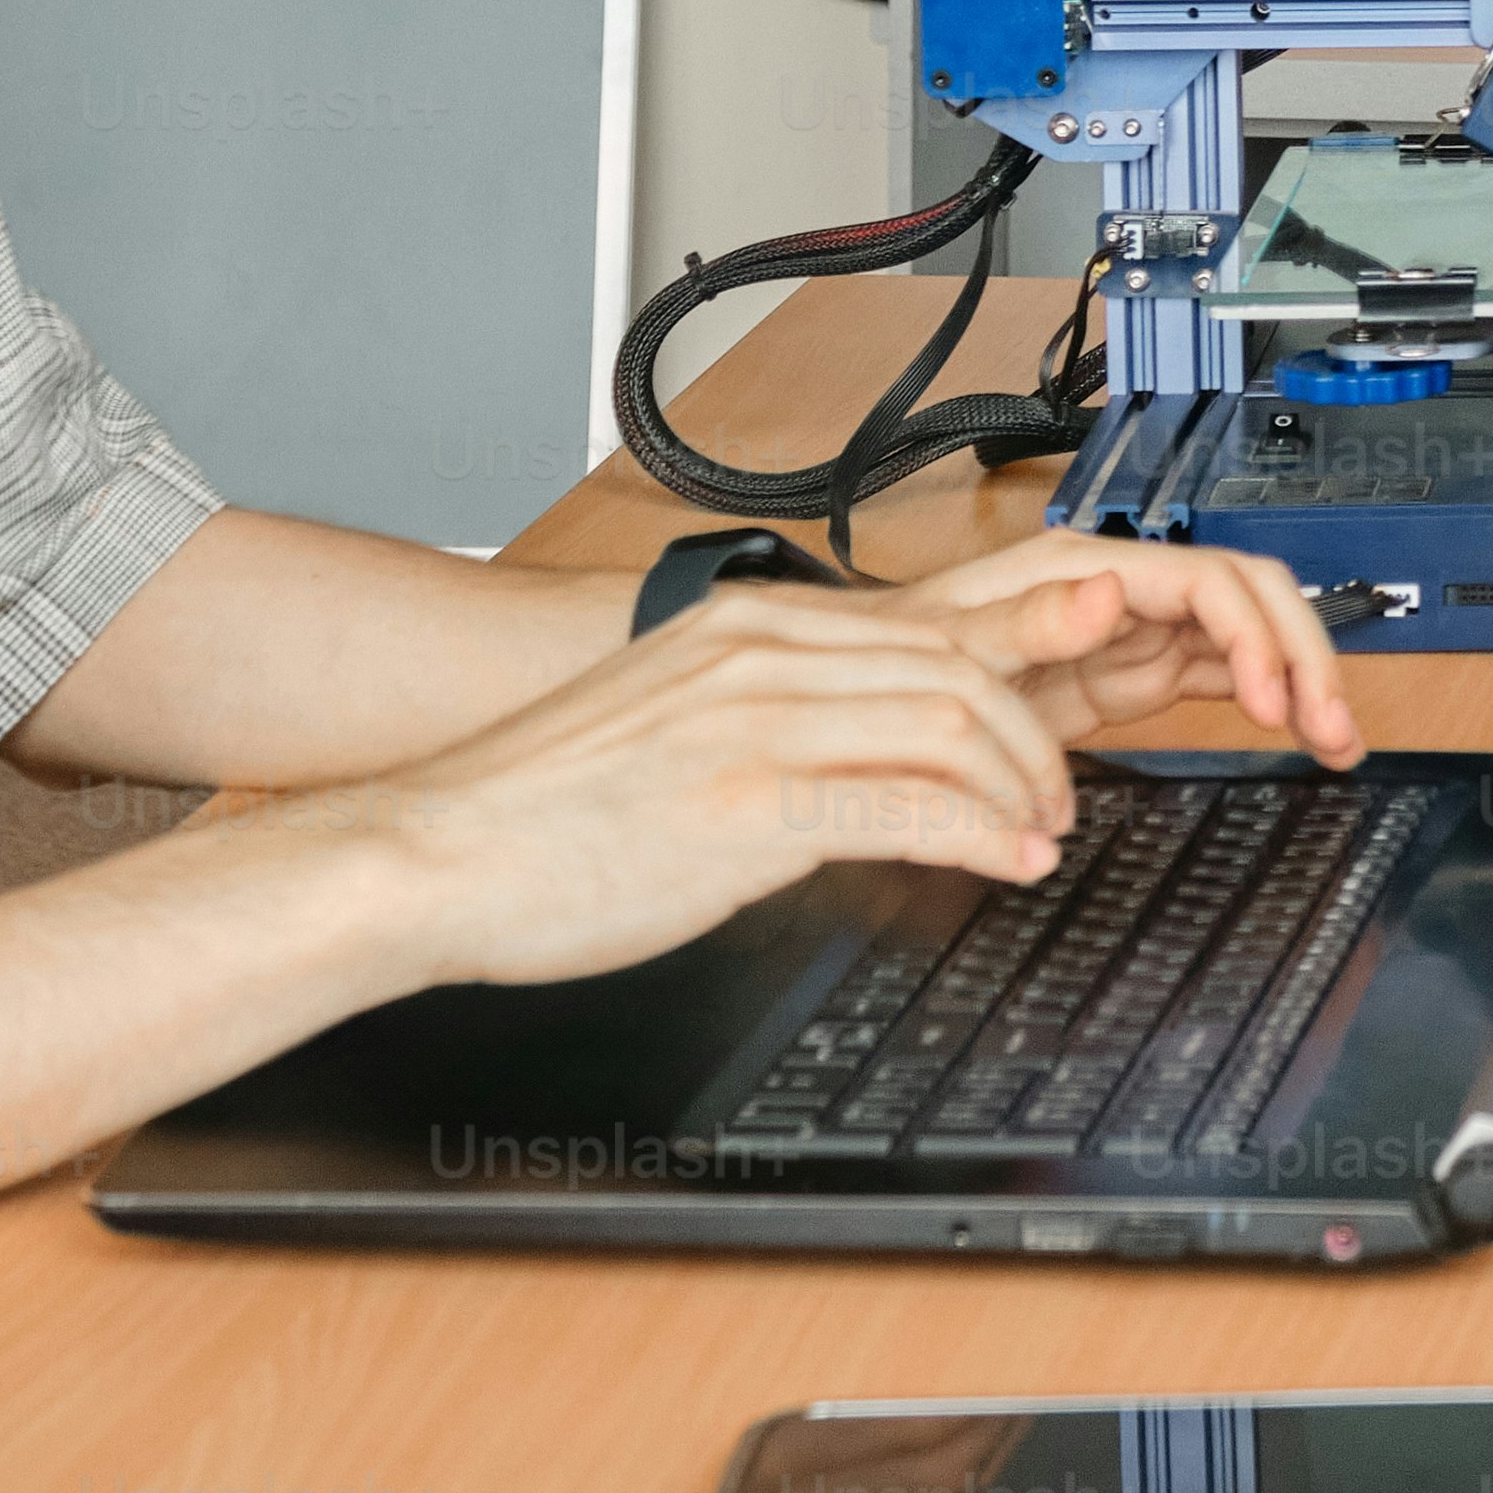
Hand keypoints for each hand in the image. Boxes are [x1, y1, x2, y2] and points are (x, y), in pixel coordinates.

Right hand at [272, 591, 1093, 986]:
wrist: (429, 856)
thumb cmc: (540, 811)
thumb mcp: (676, 724)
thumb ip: (771, 712)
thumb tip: (859, 749)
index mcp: (747, 627)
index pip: (928, 626)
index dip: (1020, 670)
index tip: (1062, 714)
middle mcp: (760, 654)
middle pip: (959, 668)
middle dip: (1038, 736)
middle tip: (1061, 799)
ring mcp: (752, 722)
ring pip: (950, 725)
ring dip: (1020, 788)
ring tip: (1039, 837)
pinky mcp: (742, 803)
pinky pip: (903, 805)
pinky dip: (978, 837)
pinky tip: (1002, 865)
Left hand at [888, 528, 1366, 765]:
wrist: (873, 707)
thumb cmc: (898, 663)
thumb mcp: (951, 649)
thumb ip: (1030, 620)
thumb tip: (1109, 590)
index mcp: (1085, 571)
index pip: (1208, 581)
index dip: (1256, 637)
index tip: (1272, 700)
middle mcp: (1120, 591)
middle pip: (1249, 599)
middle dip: (1303, 655)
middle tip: (1333, 724)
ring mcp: (1132, 634)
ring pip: (1249, 639)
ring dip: (1301, 682)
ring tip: (1337, 738)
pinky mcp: (1130, 676)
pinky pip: (1222, 679)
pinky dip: (1268, 705)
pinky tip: (1297, 734)